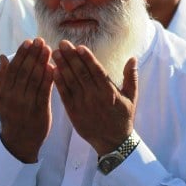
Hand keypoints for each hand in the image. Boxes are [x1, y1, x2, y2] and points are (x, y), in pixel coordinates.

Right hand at [0, 38, 54, 162]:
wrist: (18, 143)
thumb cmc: (12, 117)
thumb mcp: (2, 98)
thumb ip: (3, 78)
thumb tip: (3, 57)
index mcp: (4, 93)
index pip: (13, 69)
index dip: (21, 54)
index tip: (29, 42)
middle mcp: (14, 97)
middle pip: (24, 72)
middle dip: (33, 55)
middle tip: (40, 41)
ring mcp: (26, 105)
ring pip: (34, 80)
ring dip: (41, 63)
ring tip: (48, 49)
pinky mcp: (39, 111)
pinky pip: (44, 92)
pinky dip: (48, 79)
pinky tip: (53, 68)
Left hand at [52, 40, 136, 154]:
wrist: (113, 142)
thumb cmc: (123, 117)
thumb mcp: (132, 97)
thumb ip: (131, 77)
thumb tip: (133, 58)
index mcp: (109, 92)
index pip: (97, 71)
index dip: (88, 59)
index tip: (79, 47)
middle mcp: (95, 97)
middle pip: (81, 74)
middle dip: (71, 57)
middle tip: (63, 43)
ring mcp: (83, 105)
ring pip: (71, 82)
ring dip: (62, 66)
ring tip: (55, 53)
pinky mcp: (74, 113)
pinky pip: (64, 95)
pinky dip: (59, 83)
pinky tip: (53, 71)